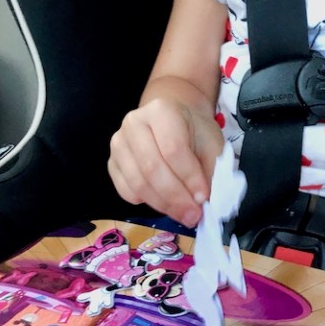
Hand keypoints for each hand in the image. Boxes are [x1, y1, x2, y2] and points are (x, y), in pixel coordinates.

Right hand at [108, 98, 224, 225]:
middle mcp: (134, 123)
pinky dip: (147, 203)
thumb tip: (205, 204)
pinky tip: (165, 203)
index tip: (203, 197)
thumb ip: (211, 171)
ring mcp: (119, 144)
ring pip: (137, 183)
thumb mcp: (212, 145)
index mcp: (161, 111)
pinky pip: (126, 191)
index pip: (173, 148)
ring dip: (163, 204)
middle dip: (175, 197)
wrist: (173, 123)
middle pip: (151, 168)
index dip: (189, 177)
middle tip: (193, 214)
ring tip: (184, 214)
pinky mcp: (112, 163)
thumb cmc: (194, 133)